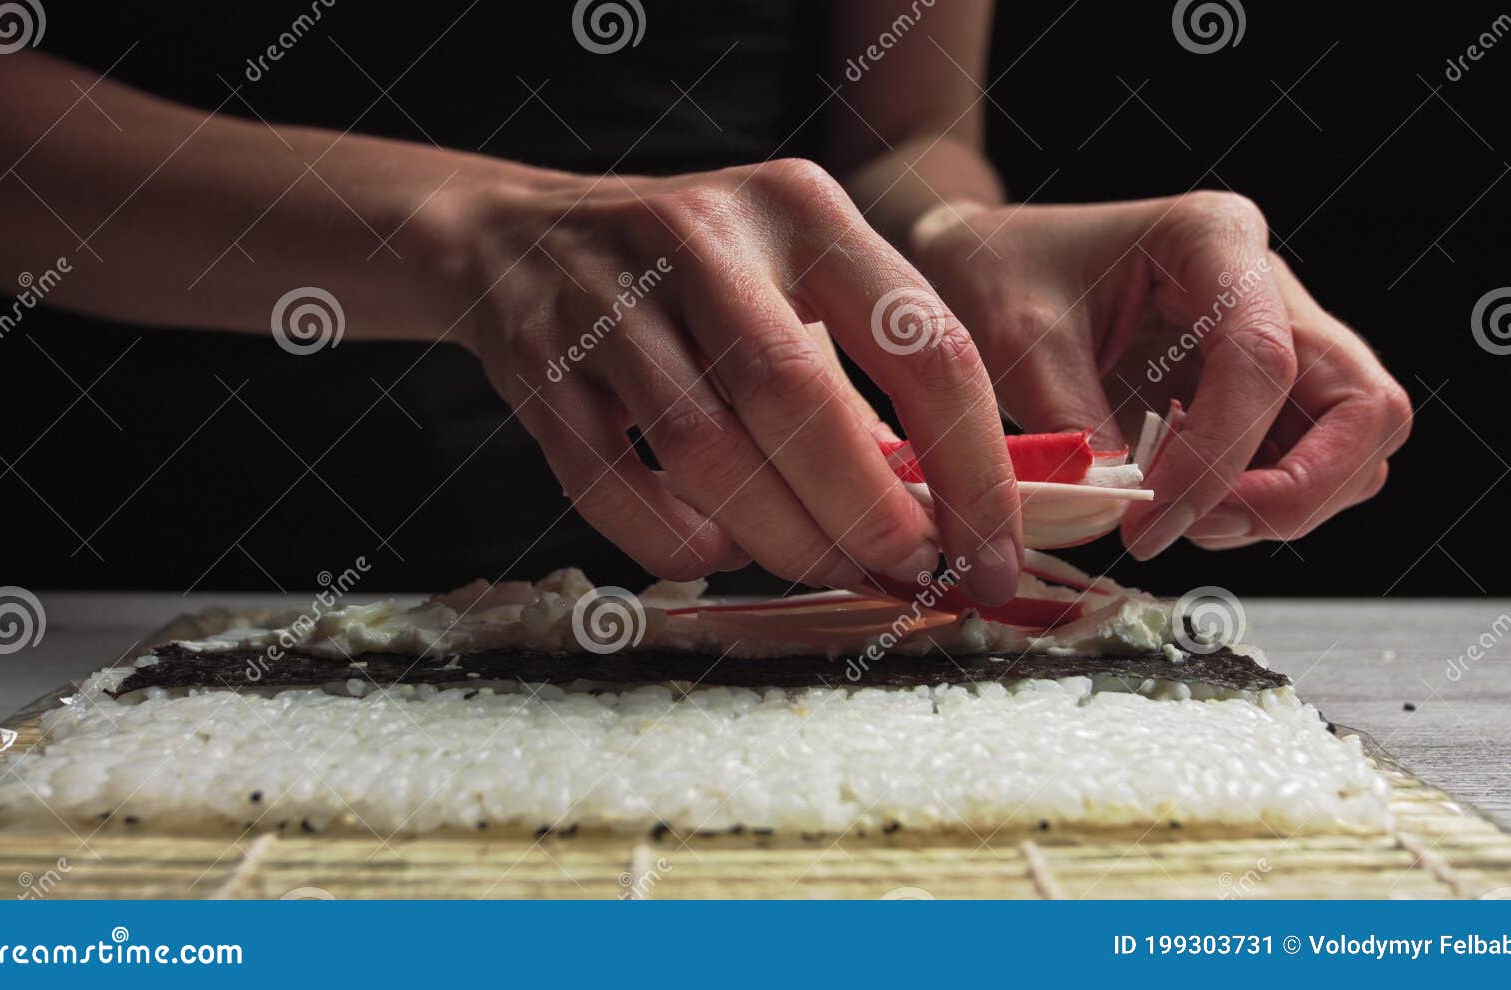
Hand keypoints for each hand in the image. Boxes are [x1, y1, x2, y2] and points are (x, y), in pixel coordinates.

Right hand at [433, 159, 1022, 600]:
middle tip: (902, 572)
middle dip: (866, 516)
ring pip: (705, 451)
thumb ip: (867, 382)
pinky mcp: (538, 362)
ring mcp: (609, 298)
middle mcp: (705, 239)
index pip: (922, 346)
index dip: (973, 470)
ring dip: (779, 538)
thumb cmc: (695, 279)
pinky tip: (717, 549)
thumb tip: (945, 519)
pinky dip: (675, 540)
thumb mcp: (793, 284)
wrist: (520, 239)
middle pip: (800, 402)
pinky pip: (610, 482)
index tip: (991, 556)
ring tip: (818, 564)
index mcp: (801, 210)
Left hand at [910, 192, 1412, 558]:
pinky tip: (1182, 506)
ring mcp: (1280, 337)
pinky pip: (1307, 464)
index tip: (1147, 522)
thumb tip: (1124, 505)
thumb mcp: (1015, 340)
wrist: (990, 260)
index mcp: (1215, 239)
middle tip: (1197, 528)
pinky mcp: (1265, 392)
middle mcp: (1269, 285)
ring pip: (1354, 447)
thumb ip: (1069, 420)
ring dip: (1280, 506)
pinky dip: (1260, 504)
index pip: (1266, 362)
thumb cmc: (1001, 275)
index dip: (1219, 459)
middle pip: (1364, 407)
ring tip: (1174, 519)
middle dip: (1297, 492)